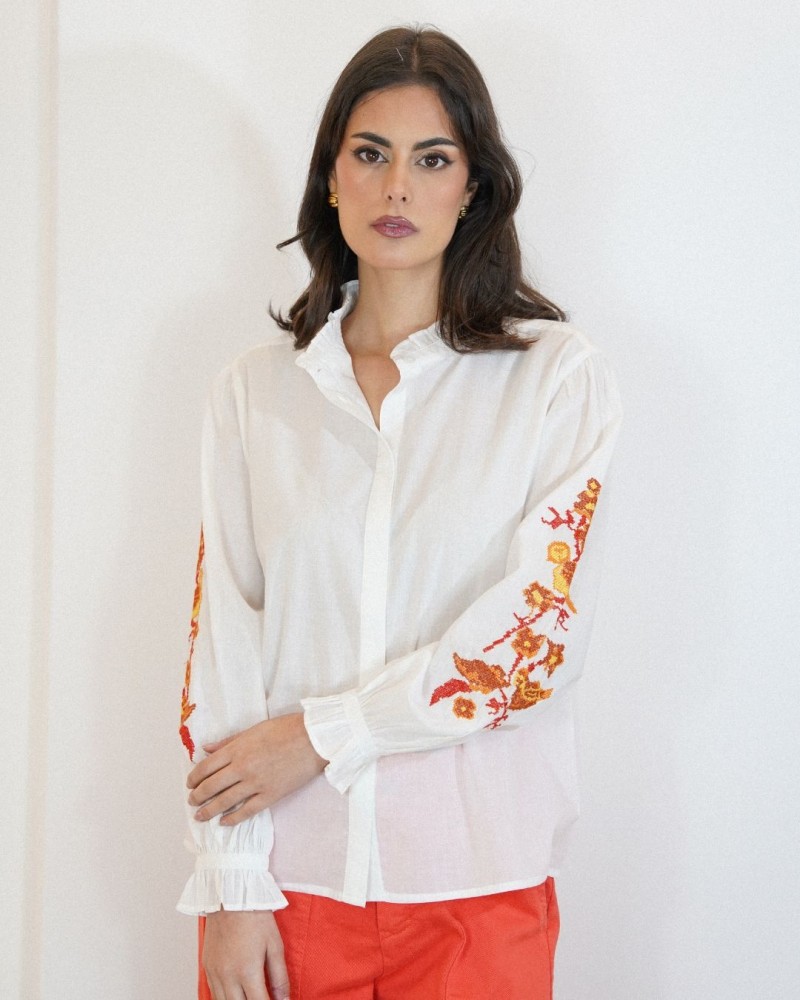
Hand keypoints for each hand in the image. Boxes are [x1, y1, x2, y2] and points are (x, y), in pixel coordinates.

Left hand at [187, 713, 326, 825]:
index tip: (190, 784)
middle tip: (192, 801)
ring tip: (200, 816)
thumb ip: (229, 741)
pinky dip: (233, 818)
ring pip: (225, 801)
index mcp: (237, 749)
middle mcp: (242, 767)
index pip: (206, 767)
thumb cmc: (286, 729)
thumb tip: (206, 748)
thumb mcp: (254, 729)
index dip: (194, 777)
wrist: (314, 739)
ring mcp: (256, 783)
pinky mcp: (270, 795)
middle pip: (211, 786)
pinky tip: (224, 822)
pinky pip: (246, 811)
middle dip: (197, 796)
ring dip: (209, 810)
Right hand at [203, 908, 288, 999]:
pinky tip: (235, 995)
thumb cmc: (255, 917)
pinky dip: (225, 998)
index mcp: (247, 971)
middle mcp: (228, 976)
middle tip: (262, 997)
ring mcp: (214, 972)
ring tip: (250, 996)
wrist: (231, 896)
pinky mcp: (207, 966)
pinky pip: (213, 992)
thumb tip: (284, 999)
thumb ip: (280, 976)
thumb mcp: (275, 945)